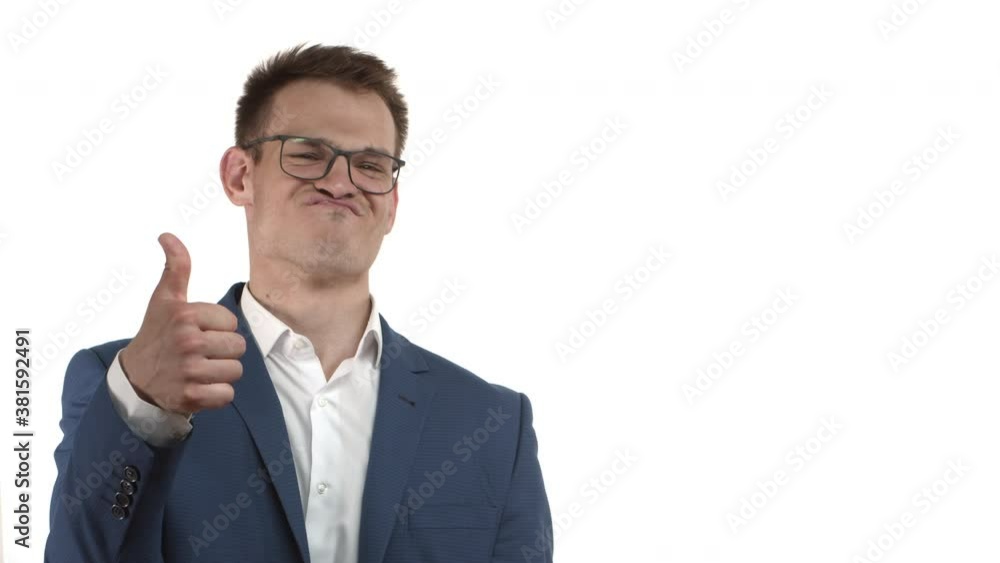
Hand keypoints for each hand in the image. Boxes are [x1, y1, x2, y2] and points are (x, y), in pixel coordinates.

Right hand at [119, 233, 244, 414]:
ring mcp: (190, 371)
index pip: (231, 322)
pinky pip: (227, 395)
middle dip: (222, 351)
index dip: (217, 328)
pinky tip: (199, 387)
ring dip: (221, 373)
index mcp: (186, 316)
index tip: (195, 332)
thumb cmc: (157, 334)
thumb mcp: (164, 299)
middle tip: (199, 353)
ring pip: (236, 371)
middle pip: (238, 347)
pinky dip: (217, 395)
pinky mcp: (192, 397)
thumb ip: (176, 267)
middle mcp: (188, 342)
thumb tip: (167, 235)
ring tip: (200, 369)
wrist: (135, 379)